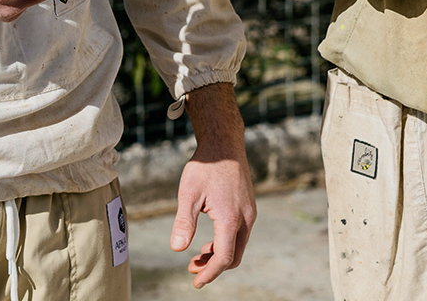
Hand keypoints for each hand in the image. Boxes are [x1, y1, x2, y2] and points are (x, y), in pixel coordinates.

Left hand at [170, 83, 255, 287]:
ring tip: (197, 256)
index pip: (223, 257)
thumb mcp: (188, 193)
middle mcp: (245, 219)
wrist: (224, 143)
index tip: (195, 282)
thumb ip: (184, 222)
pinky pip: (239, 234)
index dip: (209, 273)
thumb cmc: (205, 166)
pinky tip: (208, 241)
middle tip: (192, 269)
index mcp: (231, 219)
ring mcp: (249, 213)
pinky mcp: (248, 207)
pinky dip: (225, 243)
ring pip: (238, 246)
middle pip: (234, 256)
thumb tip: (176, 249)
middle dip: (213, 267)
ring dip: (219, 255)